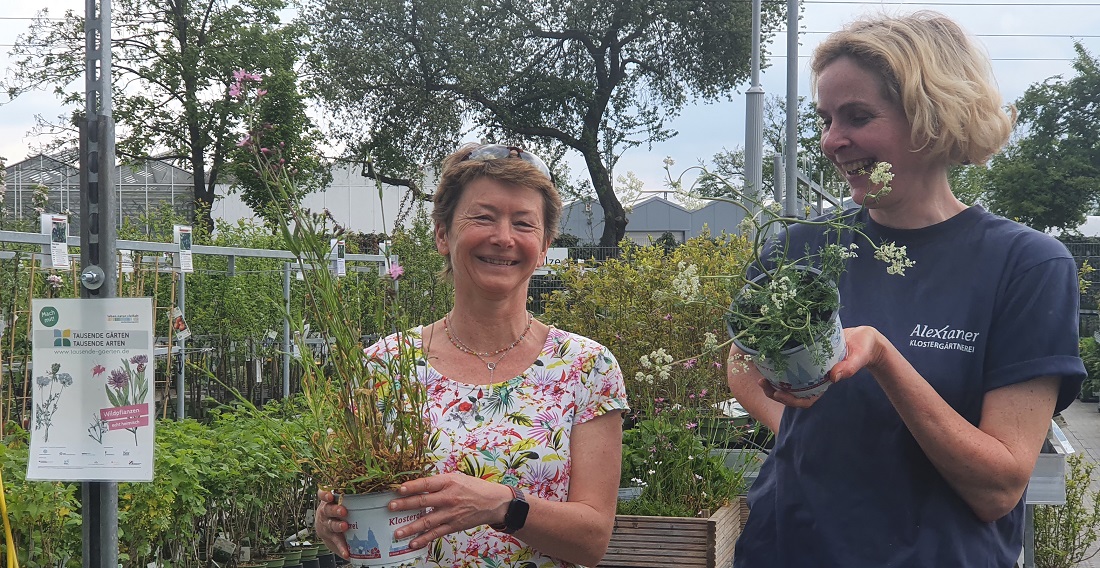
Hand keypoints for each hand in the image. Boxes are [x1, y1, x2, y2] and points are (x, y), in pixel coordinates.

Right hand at [314, 489, 349, 558]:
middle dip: (336, 510)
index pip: (323, 495)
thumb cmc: (338, 511)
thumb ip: (351, 495)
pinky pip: (335, 542)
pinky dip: (341, 547)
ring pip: (331, 524)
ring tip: (345, 527)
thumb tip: (377, 488)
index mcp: (329, 501)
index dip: (325, 494)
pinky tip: (346, 552)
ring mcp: (327, 525)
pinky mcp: (330, 537)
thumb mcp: (340, 500)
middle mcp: (325, 512)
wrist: (324, 528)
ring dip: (338, 526)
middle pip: (328, 509)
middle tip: (343, 511)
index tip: (330, 495)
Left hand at [387, 472, 515, 549]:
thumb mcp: (457, 477)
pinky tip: (413, 543)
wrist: (494, 502)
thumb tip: (418, 484)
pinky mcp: (454, 525)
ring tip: (397, 532)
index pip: (427, 484)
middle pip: (423, 501)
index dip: (412, 486)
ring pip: (428, 521)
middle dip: (405, 505)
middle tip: (391, 507)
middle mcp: (449, 497)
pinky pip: (436, 533)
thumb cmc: (474, 487)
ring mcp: (451, 513)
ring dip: (411, 527)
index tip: (398, 490)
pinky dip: (424, 539)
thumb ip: (439, 481)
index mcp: (449, 482)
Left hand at [754, 326, 885, 408]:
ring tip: (760, 376)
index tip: (778, 393)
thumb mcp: (858, 356)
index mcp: (824, 384)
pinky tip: (767, 360)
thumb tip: (834, 378)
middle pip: (791, 394)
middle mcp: (814, 379)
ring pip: (787, 383)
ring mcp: (809, 370)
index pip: (805, 400)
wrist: (863, 339)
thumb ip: (849, 367)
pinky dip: (778, 367)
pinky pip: (790, 367)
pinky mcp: (805, 358)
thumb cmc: (863, 349)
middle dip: (774, 392)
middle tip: (762, 383)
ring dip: (772, 382)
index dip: (791, 401)